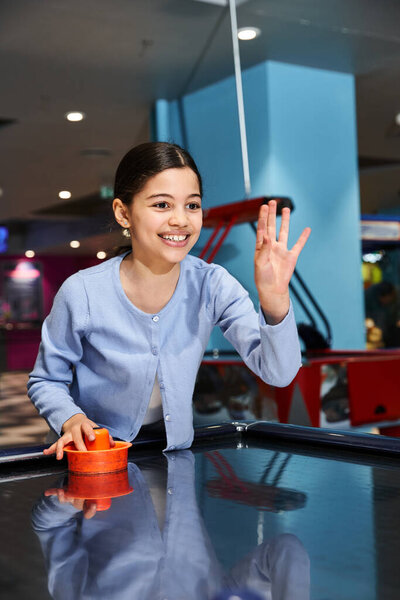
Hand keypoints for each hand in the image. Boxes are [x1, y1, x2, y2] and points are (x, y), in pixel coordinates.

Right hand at [43, 414, 114, 459]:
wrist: (76, 421)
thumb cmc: (88, 428)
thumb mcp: (96, 428)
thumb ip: (105, 436)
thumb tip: (112, 445)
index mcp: (85, 425)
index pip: (87, 427)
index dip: (89, 432)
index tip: (92, 438)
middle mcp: (75, 429)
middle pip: (75, 436)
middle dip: (78, 444)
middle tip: (82, 452)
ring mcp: (67, 434)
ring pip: (62, 440)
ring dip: (59, 448)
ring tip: (58, 457)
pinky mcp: (62, 439)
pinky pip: (55, 444)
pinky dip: (51, 449)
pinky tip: (46, 452)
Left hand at [44, 487, 97, 518]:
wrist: (80, 487)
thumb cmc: (91, 490)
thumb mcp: (98, 493)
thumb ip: (101, 490)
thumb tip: (113, 482)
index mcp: (86, 505)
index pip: (88, 513)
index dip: (90, 511)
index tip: (94, 505)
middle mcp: (77, 503)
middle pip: (77, 503)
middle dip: (79, 498)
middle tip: (81, 494)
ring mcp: (70, 497)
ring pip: (65, 499)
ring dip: (63, 496)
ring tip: (61, 492)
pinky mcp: (64, 491)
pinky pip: (56, 492)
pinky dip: (52, 492)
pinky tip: (47, 493)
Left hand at [254, 200, 310, 323]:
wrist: (272, 289)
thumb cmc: (263, 278)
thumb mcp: (260, 263)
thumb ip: (264, 249)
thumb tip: (267, 236)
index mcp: (261, 247)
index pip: (261, 229)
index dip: (262, 218)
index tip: (263, 207)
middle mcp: (271, 246)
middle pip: (271, 226)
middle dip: (271, 214)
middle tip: (272, 202)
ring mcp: (281, 250)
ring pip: (284, 232)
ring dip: (285, 220)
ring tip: (285, 209)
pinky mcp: (291, 256)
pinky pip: (298, 244)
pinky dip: (303, 237)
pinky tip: (307, 229)